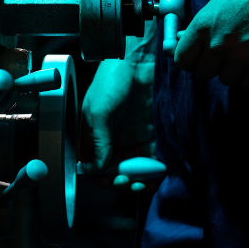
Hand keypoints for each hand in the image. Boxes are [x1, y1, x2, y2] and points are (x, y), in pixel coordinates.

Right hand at [82, 21, 155, 169]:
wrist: (138, 61)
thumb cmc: (111, 80)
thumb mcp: (98, 110)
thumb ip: (99, 140)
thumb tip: (99, 168)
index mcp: (93, 135)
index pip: (92, 164)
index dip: (98, 177)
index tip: (109, 181)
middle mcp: (111, 139)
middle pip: (114, 169)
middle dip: (121, 180)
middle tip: (128, 183)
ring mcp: (131, 137)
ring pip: (134, 167)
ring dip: (138, 179)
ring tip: (144, 185)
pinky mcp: (150, 134)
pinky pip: (152, 157)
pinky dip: (154, 170)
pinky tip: (156, 176)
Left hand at [174, 0, 248, 88]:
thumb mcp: (218, 1)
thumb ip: (200, 24)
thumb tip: (181, 39)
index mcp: (202, 27)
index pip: (182, 60)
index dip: (190, 60)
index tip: (198, 58)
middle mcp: (217, 45)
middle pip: (202, 74)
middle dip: (212, 66)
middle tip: (224, 55)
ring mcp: (240, 57)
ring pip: (226, 81)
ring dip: (233, 72)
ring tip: (244, 54)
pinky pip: (248, 86)